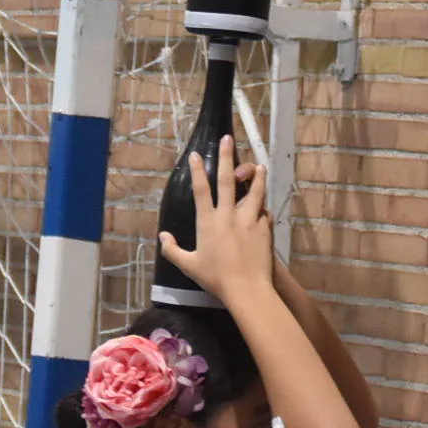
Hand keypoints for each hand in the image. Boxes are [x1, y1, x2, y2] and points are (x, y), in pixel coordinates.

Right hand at [157, 138, 274, 306]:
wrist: (247, 288)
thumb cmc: (216, 278)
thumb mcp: (190, 266)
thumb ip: (173, 250)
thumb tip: (163, 237)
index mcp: (208, 222)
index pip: (201, 190)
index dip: (197, 171)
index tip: (196, 154)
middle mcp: (228, 215)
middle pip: (226, 180)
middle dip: (226, 157)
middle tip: (228, 138)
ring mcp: (248, 220)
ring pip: (253, 191)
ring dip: (256, 176)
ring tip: (259, 165)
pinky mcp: (264, 228)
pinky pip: (264, 212)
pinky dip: (263, 206)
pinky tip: (264, 203)